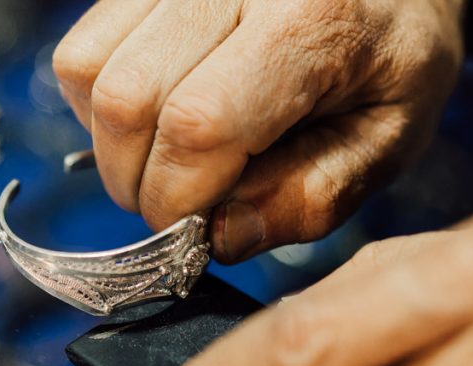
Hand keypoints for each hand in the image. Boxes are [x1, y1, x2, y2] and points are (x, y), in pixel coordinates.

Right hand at [52, 0, 464, 261]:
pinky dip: (100, 105)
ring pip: (88, 73)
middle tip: (182, 200)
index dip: (180, 199)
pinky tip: (155, 113)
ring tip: (171, 155)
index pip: (198, 123)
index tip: (196, 228)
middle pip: (126, 100)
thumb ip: (311, 197)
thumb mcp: (387, 142)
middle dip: (139, 181)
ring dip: (113, 143)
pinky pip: (81, 53)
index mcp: (311, 20)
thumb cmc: (392, 62)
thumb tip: (216, 237)